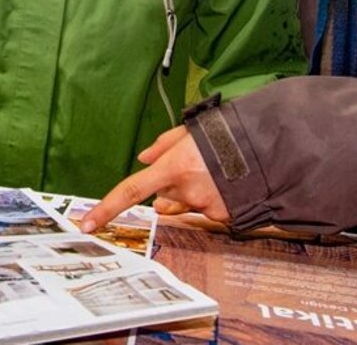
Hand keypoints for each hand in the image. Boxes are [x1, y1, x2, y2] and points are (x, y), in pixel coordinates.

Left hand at [79, 126, 228, 231]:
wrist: (268, 148)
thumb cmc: (228, 135)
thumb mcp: (191, 131)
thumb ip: (164, 145)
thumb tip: (143, 157)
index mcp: (174, 166)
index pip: (131, 190)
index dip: (107, 208)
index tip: (88, 224)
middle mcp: (187, 189)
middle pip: (165, 197)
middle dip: (173, 187)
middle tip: (196, 167)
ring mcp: (206, 205)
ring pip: (187, 204)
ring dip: (195, 191)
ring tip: (217, 172)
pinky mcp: (223, 216)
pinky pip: (207, 211)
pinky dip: (214, 199)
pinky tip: (227, 184)